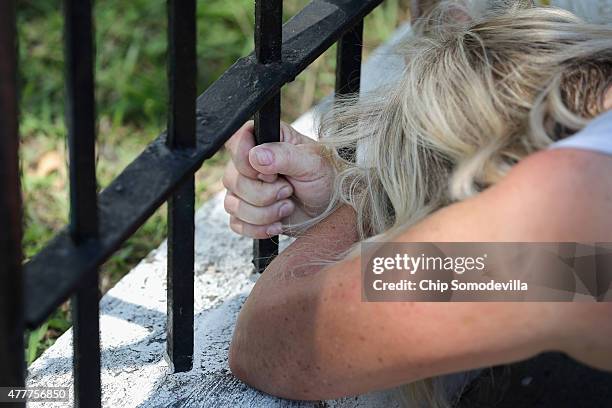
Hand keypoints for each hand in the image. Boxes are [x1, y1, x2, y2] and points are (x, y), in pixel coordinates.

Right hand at [223, 121, 333, 237]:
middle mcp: (249, 163)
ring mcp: (244, 188)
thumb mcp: (312, 163)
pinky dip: (258, 228)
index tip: (273, 174)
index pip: (236, 142)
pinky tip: (277, 224)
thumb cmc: (324, 179)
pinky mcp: (245, 213)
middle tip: (289, 191)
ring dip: (263, 213)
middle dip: (263, 193)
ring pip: (232, 204)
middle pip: (232, 179)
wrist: (329, 210)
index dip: (248, 162)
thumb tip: (256, 156)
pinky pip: (236, 224)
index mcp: (264, 139)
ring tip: (288, 207)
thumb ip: (284, 156)